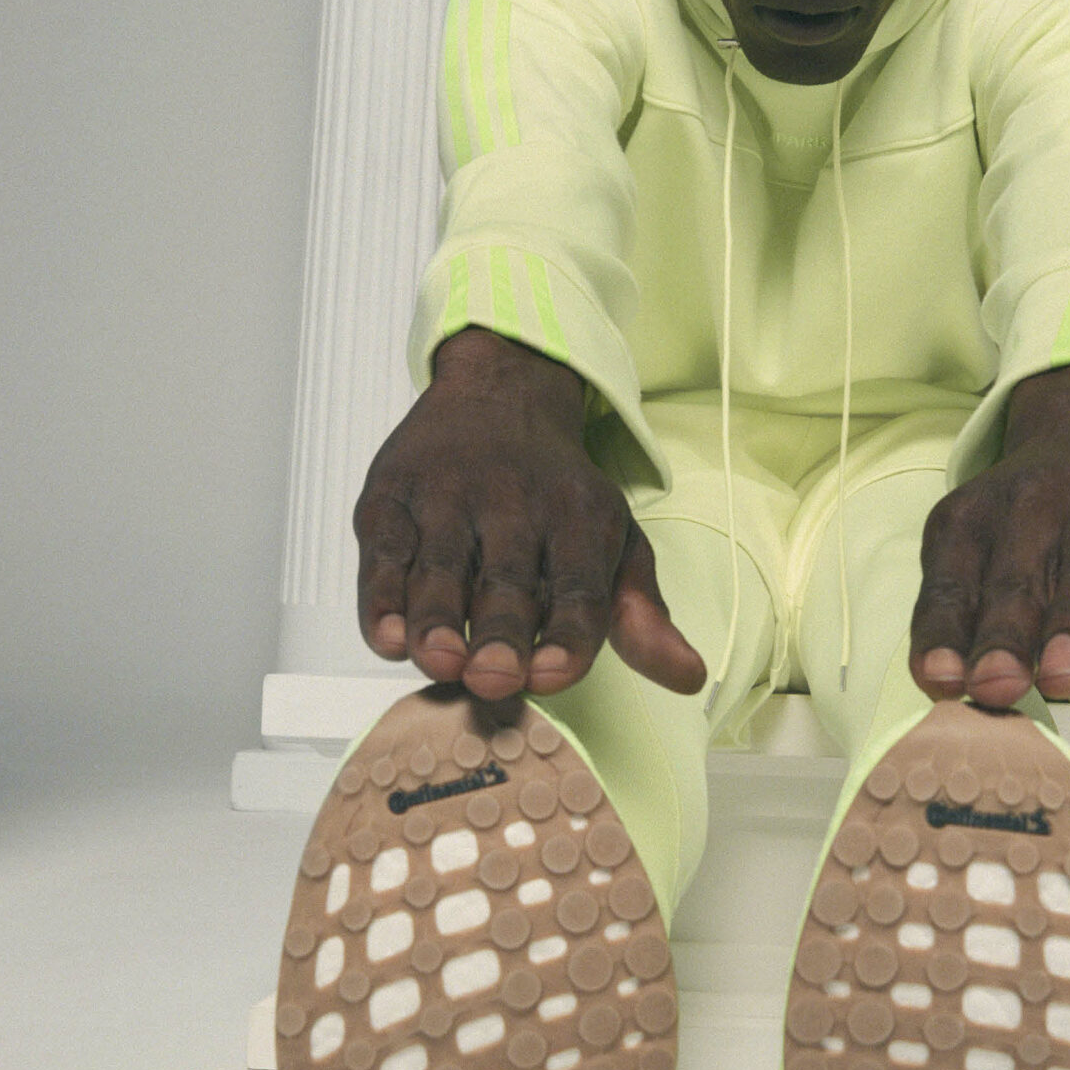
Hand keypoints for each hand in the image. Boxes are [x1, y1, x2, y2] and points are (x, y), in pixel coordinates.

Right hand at [354, 327, 705, 701]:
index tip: (552, 676)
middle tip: (493, 677)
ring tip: (439, 662)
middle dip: (500, 632)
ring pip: (440, 568)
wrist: (498, 392)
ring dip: (437, 619)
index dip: (567, 635)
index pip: (578, 588)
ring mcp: (448, 497)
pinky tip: (388, 636)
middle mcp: (515, 504)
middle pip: (507, 582)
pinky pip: (383, 552)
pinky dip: (381, 596)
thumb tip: (688, 677)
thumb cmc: (557, 492)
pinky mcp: (392, 497)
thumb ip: (640, 615)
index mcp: (579, 521)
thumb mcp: (614, 541)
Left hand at [910, 357, 1069, 708]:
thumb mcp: (984, 545)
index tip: (940, 681)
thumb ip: (970, 614)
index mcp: (970, 522)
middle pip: (1015, 583)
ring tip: (1062, 676)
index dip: (943, 635)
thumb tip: (958, 690)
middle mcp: (1029, 506)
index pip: (950, 586)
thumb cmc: (1033, 513)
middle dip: (1003, 640)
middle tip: (995, 687)